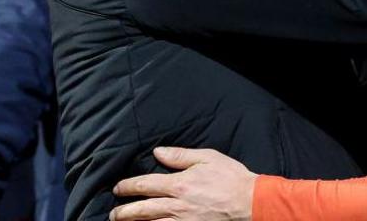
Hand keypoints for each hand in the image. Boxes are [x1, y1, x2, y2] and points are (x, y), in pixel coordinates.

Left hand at [110, 147, 256, 220]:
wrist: (252, 203)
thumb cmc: (231, 178)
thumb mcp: (207, 158)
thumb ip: (180, 156)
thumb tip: (158, 152)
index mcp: (179, 184)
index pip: (145, 185)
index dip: (128, 187)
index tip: (117, 188)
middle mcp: (177, 206)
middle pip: (142, 210)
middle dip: (124, 212)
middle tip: (114, 213)